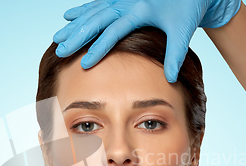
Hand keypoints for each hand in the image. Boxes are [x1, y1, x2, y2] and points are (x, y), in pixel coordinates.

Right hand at [52, 0, 240, 82]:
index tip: (85, 63)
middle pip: (96, 19)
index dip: (98, 48)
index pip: (113, 31)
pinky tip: (68, 15)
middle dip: (77, 36)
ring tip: (58, 37)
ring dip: (74, 24)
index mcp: (139, 10)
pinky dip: (82, 10)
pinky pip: (97, 4)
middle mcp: (127, 2)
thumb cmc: (188, 8)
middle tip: (61, 50)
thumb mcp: (183, 31)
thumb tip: (170, 78)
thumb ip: (175, 54)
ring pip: (93, 11)